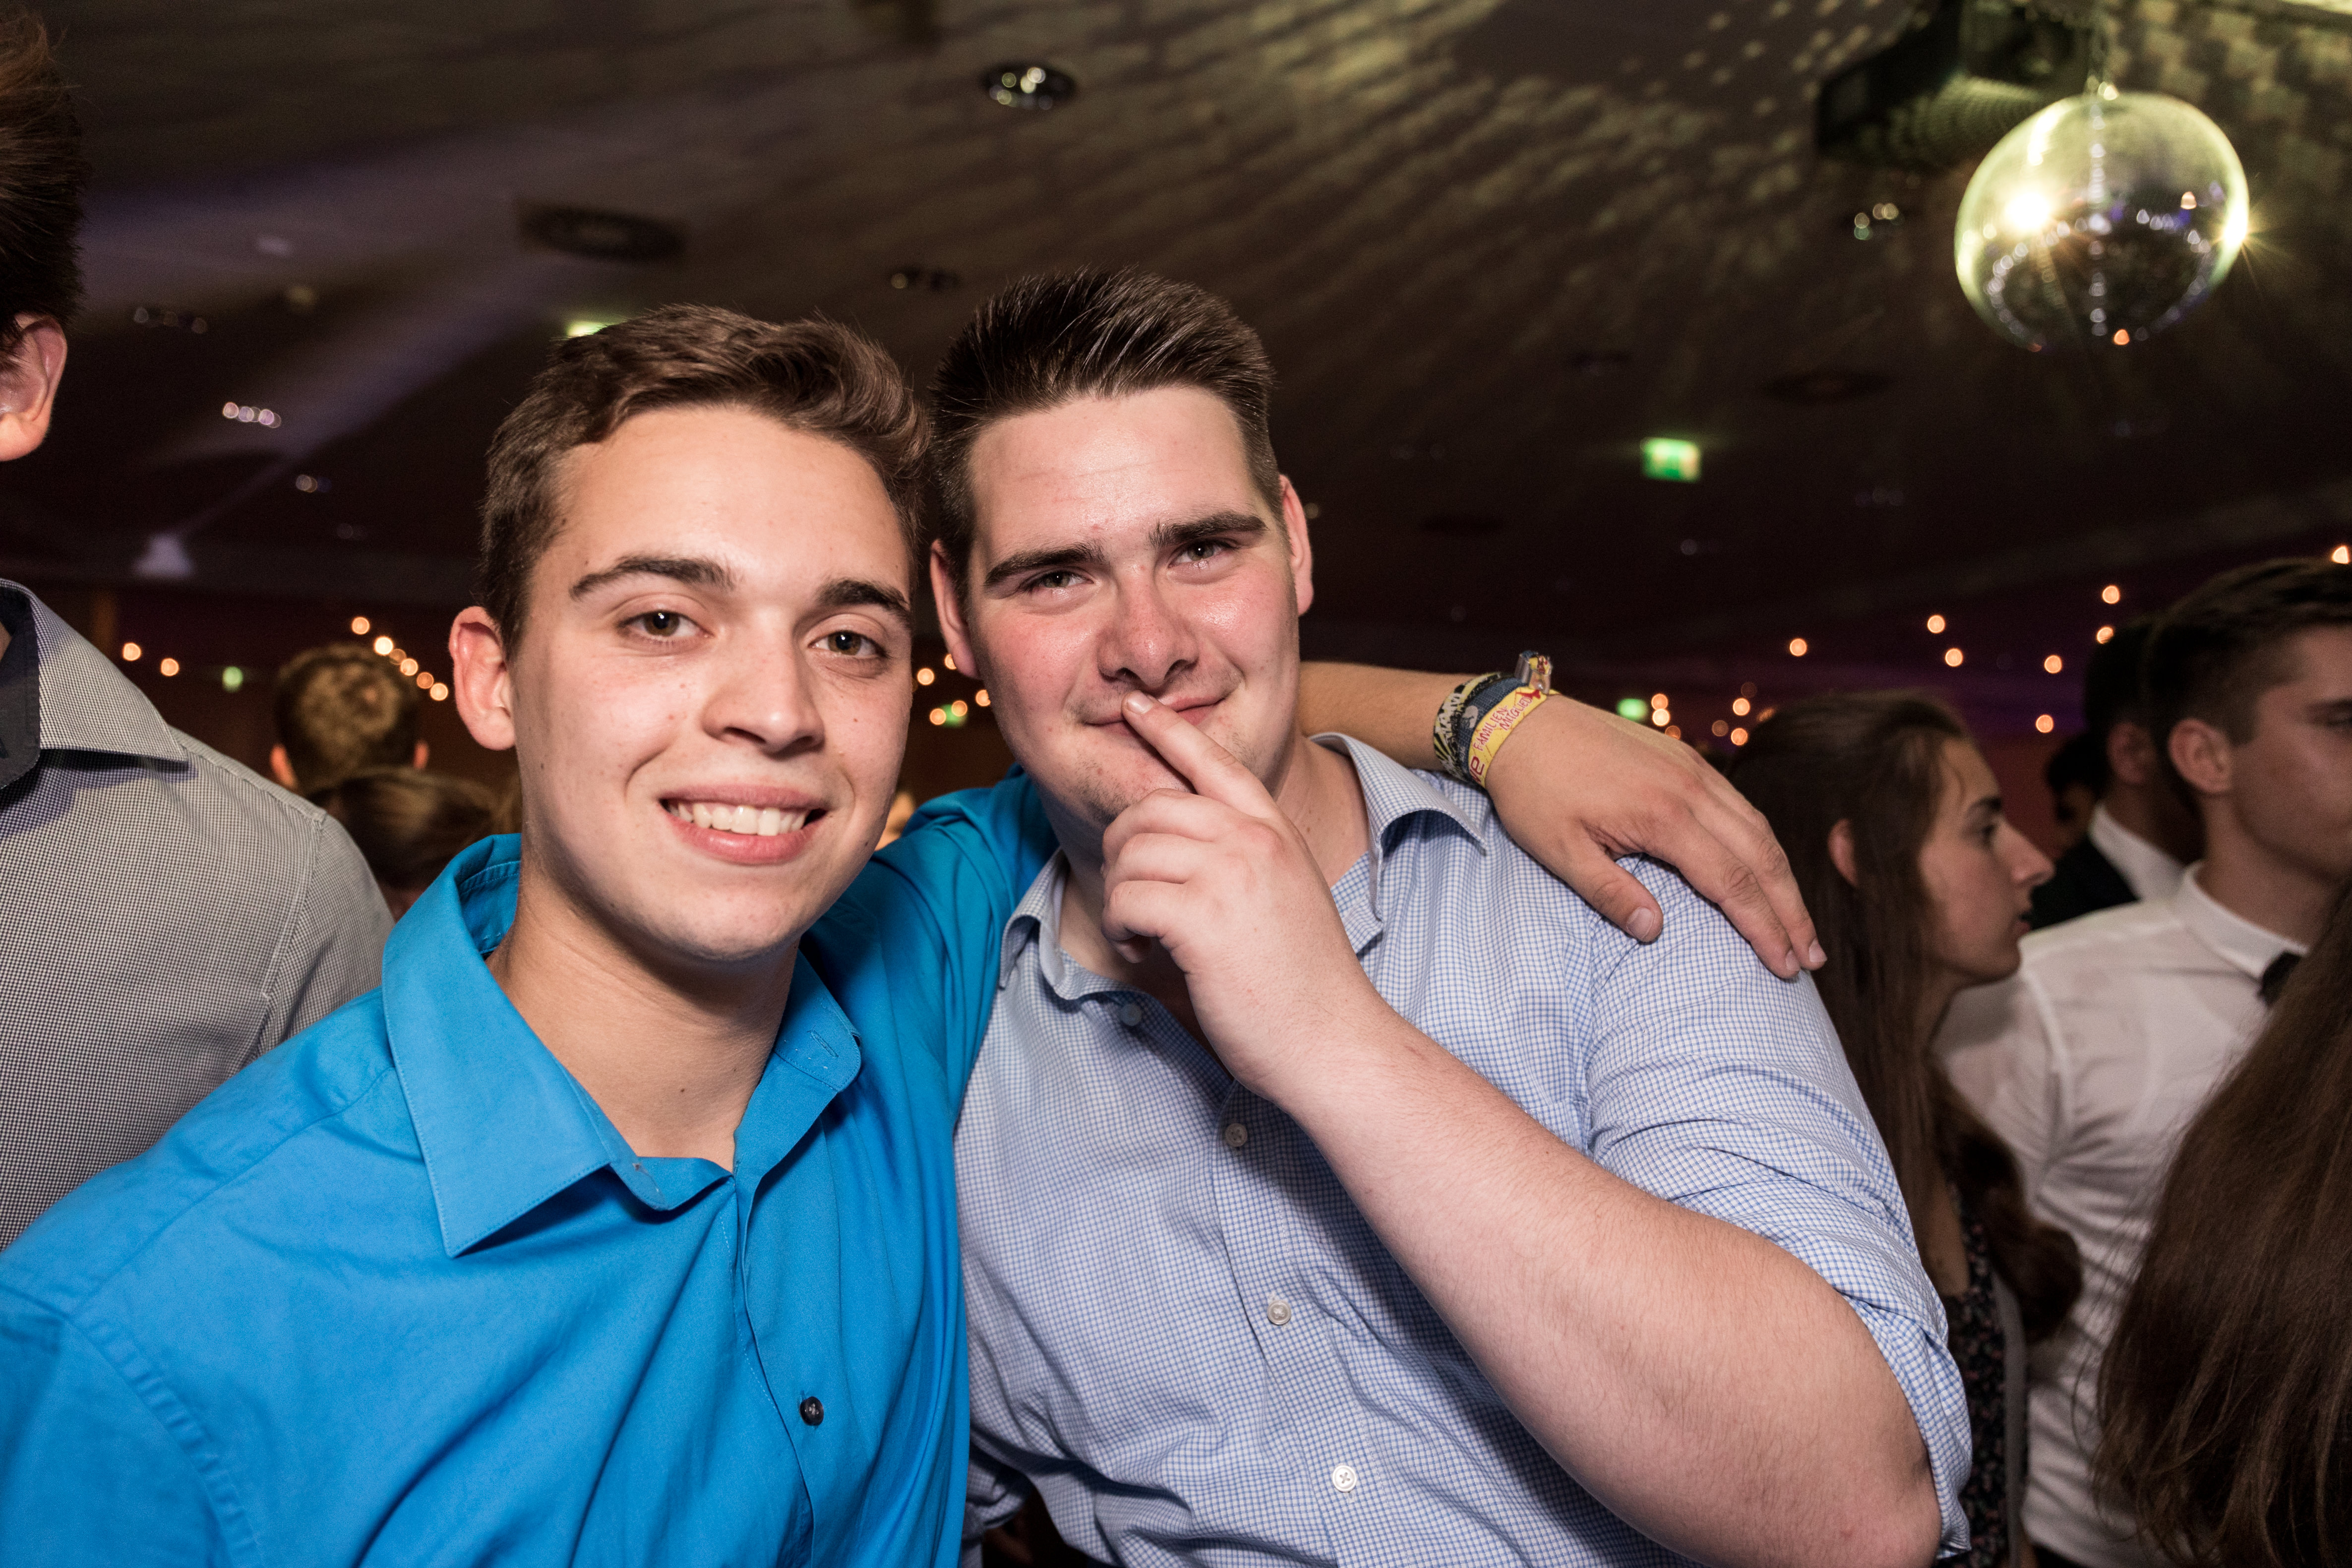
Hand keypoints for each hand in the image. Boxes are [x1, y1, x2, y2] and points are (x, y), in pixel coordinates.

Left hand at [1100, 692, 1383, 1097]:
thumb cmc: (1306, 985)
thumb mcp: (1287, 896)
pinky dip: (1120, 927)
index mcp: (1275, 831)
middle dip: (1123, 850)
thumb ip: (1245, 859)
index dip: (1168, 729)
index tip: (1135, 708)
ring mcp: (1230, 875)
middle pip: (1151, 807)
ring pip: (1130, 852)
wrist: (1334, 1042)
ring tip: (1142, 933)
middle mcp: (1254, 840)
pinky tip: (1143, 951)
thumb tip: (1182, 848)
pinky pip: (1126, 897)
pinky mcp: (1203, 918)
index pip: (1214, 761)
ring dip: (1120, 896)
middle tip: (1134, 898)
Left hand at [1483, 696, 1821, 977]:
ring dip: (1784, 877)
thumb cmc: (1533, 790)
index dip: (1763, 928)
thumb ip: (1610, 894)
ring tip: (1799, 922)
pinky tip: (1766, 868)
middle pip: (1761, 857)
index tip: (1786, 966)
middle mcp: (1691, 788)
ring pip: (1757, 828)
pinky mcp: (1684, 757)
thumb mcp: (1559, 852)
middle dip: (1791, 910)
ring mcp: (1692, 768)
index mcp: (1663, 816)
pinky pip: (1739, 804)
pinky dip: (1762, 841)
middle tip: (1811, 957)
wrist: (1518, 723)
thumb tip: (1655, 934)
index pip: (1732, 883)